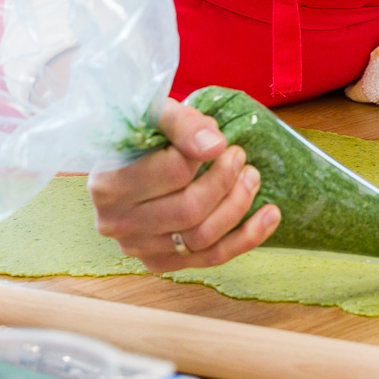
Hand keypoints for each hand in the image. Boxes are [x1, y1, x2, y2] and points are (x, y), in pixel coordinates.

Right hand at [88, 99, 280, 269]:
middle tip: (241, 156)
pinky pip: (209, 258)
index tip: (220, 139)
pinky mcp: (160, 263)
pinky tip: (270, 215)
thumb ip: (182, 124)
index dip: (205, 152)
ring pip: (202, 238)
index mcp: (108, 184)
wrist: (125, 162)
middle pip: (190, 210)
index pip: (174, 171)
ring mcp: (137, 248)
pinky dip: (246, 238)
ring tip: (253, 177)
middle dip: (226, 180)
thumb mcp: (156, 115)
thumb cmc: (143, 135)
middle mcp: (116, 223)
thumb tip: (215, 145)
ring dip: (239, 206)